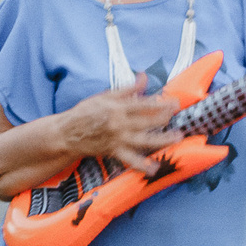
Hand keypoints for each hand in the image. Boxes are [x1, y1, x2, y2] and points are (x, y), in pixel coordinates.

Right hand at [58, 82, 178, 173]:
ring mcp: (118, 139)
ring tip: (178, 138)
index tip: (176, 102)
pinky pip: (130, 160)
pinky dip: (142, 165)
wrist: (66, 133)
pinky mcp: (114, 151)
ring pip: (145, 140)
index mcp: (117, 108)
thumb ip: (127, 89)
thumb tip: (144, 77)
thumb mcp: (105, 97)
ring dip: (163, 139)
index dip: (162, 103)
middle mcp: (120, 124)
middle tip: (179, 115)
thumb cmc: (85, 112)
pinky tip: (154, 169)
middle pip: (148, 121)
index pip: (144, 104)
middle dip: (165, 118)